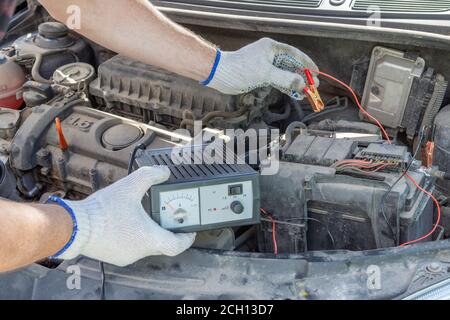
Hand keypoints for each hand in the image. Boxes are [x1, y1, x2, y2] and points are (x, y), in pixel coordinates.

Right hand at [57, 166, 195, 266]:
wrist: (74, 226)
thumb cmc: (103, 210)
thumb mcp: (130, 186)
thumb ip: (150, 175)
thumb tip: (164, 172)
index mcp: (149, 239)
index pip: (177, 245)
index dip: (187, 237)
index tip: (190, 230)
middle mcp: (140, 252)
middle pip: (162, 244)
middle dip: (166, 229)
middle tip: (167, 216)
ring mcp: (126, 256)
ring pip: (145, 245)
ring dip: (148, 232)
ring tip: (145, 215)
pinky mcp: (114, 256)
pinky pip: (131, 247)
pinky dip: (134, 236)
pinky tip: (127, 222)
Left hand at [205, 38, 318, 99]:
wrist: (220, 74)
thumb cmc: (241, 69)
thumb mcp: (265, 73)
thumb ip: (285, 78)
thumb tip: (302, 83)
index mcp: (272, 48)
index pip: (295, 54)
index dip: (307, 63)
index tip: (317, 73)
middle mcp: (270, 55)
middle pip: (291, 65)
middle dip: (303, 75)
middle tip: (314, 86)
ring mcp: (265, 66)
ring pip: (285, 74)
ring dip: (295, 83)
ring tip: (307, 92)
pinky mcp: (260, 76)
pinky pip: (277, 80)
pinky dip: (285, 86)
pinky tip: (294, 93)